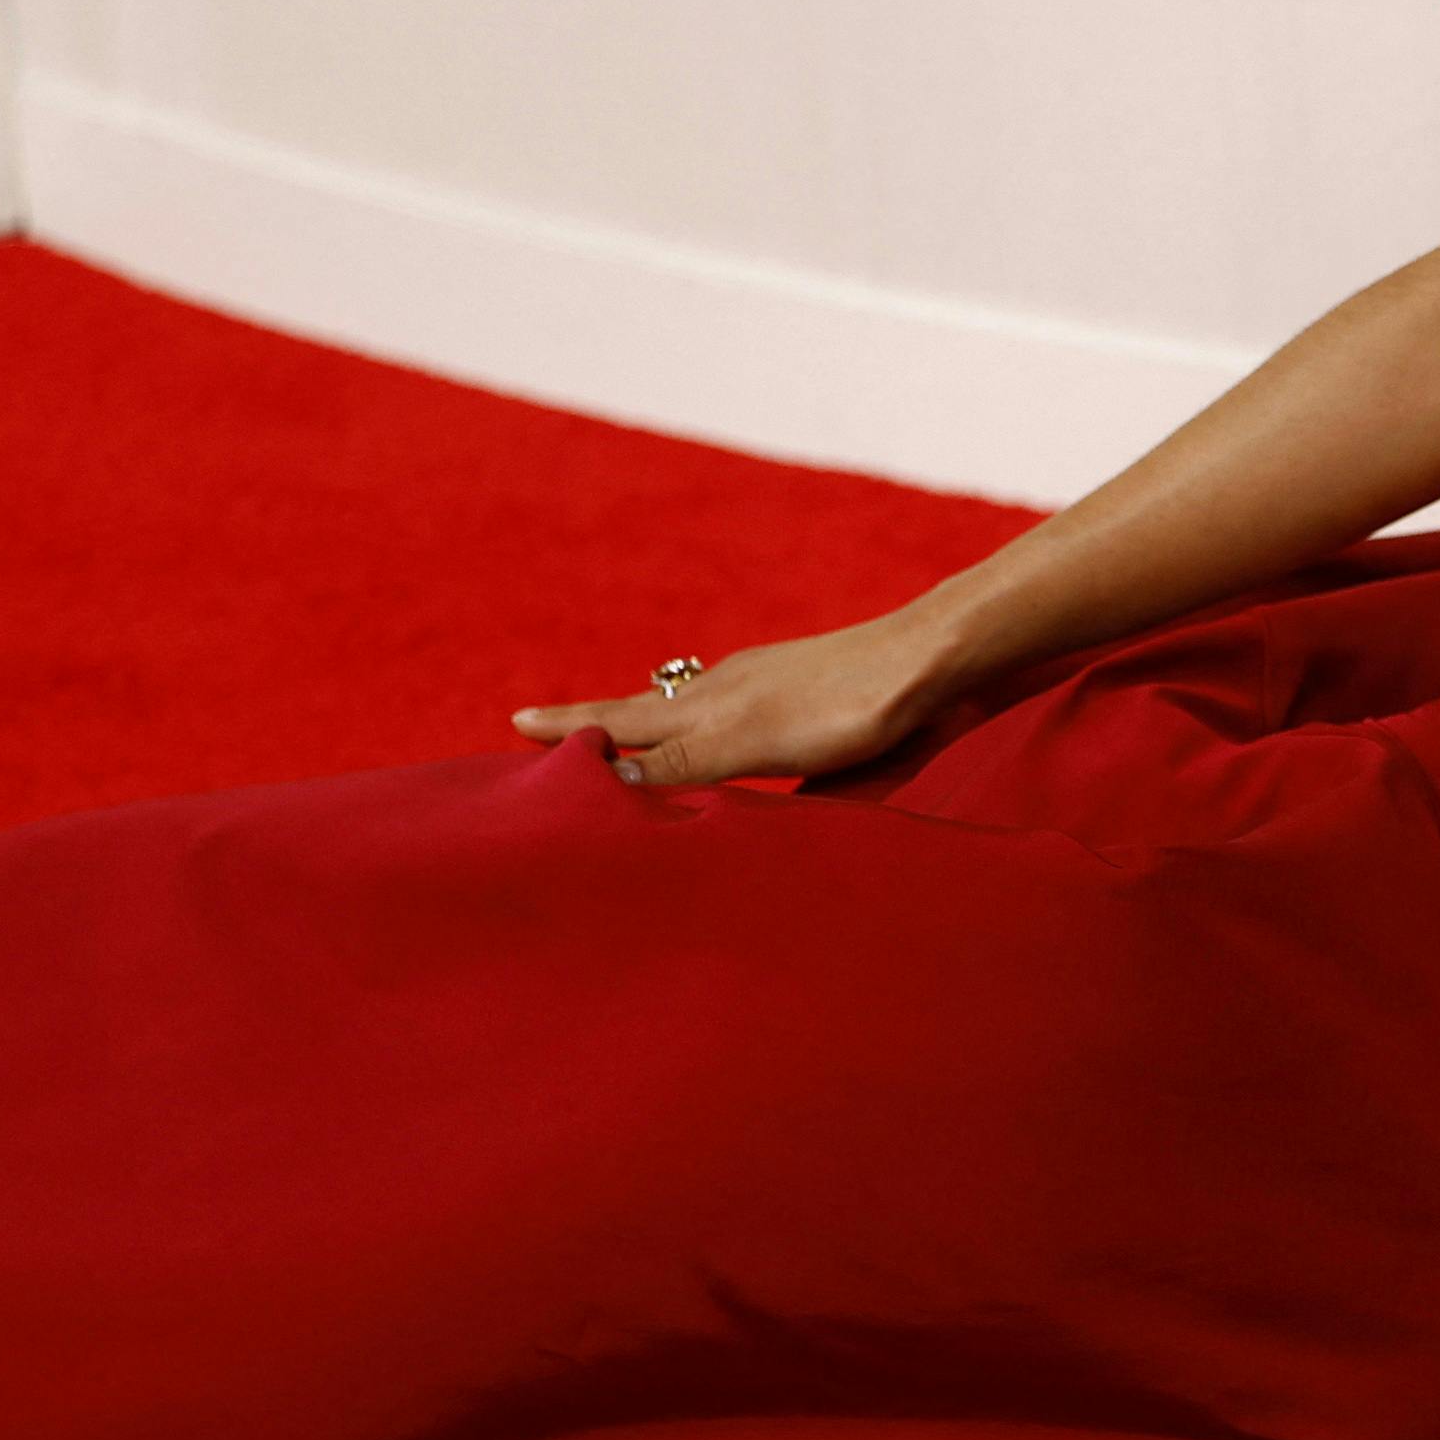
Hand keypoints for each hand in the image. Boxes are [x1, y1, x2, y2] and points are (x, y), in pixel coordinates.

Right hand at [513, 615, 948, 789]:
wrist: (925, 664)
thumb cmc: (840, 709)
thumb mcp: (747, 744)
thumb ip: (679, 764)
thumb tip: (599, 775)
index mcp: (704, 707)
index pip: (617, 721)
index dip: (569, 730)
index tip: (514, 725)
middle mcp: (724, 693)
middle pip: (644, 713)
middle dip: (593, 726)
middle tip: (544, 726)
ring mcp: (763, 690)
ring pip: (688, 713)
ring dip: (647, 728)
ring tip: (616, 737)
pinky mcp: (803, 700)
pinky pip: (731, 717)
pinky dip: (702, 730)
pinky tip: (721, 741)